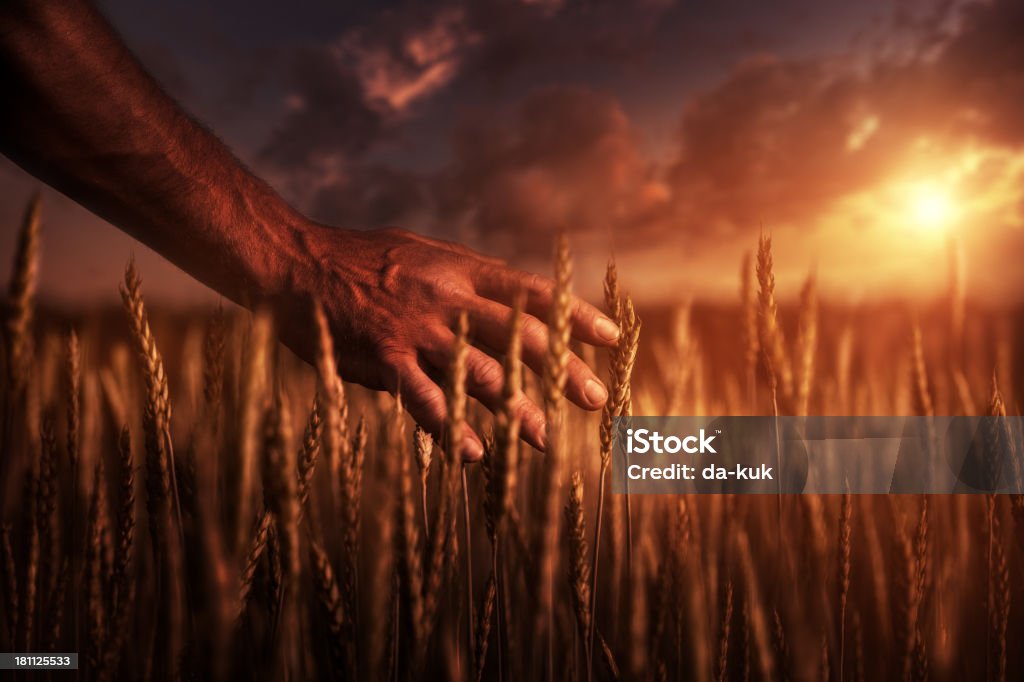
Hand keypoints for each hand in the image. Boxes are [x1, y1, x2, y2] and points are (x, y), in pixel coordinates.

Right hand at [274, 223, 619, 460]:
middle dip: (562, 369)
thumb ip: (462, 282)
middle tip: (595, 398)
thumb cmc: (360, 259)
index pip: (530, 292)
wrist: (295, 262)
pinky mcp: (383, 357)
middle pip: (519, 335)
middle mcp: (448, 298)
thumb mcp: (421, 255)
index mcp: (459, 269)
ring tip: (544, 439)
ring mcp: (417, 329)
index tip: (611, 336)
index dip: (574, 313)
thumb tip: (501, 311)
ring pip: (479, 371)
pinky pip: (423, 398)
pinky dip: (450, 426)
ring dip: (516, 408)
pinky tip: (475, 453)